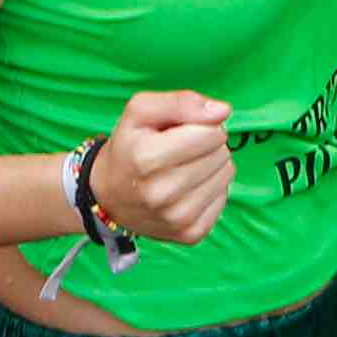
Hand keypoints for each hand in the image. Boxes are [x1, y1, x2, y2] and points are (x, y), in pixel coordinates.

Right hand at [90, 88, 233, 243]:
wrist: (108, 196)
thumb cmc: (128, 147)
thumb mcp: (140, 111)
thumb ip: (181, 102)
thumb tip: (223, 111)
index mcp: (147, 158)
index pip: (211, 133)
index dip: (201, 124)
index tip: (182, 131)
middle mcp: (162, 193)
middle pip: (221, 153)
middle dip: (208, 144)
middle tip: (181, 149)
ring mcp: (178, 218)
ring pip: (227, 175)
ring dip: (212, 165)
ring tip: (185, 167)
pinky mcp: (191, 234)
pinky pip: (225, 197)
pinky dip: (211, 188)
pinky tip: (189, 187)